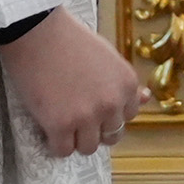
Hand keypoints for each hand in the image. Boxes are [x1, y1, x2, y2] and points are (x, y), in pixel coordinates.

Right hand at [0, 11, 143, 157]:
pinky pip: (62, 151)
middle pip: (110, 136)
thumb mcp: (108, 57)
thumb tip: (145, 98)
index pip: (127, 117)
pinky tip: (48, 127)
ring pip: (88, 147)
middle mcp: (112, 103)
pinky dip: (55, 143)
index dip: (109, 113)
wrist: (37, 32)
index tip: (93, 105)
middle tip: (76, 114)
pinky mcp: (60, 125)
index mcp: (127, 84)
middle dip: (95, 129)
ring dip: (76, 138)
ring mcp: (87, 116)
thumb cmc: (71, 40)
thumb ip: (123, 83)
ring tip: (61, 120)